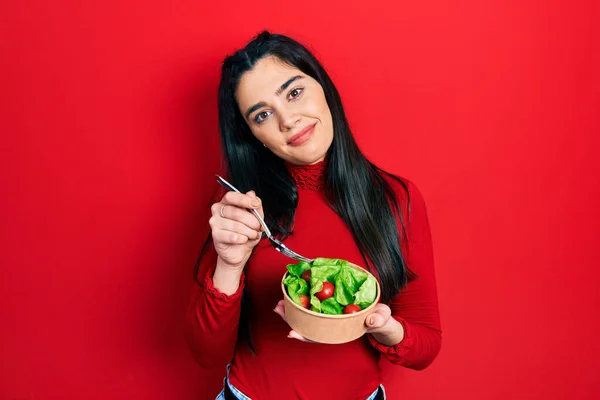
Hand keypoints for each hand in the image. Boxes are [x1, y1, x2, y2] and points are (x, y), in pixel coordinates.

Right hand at [209, 190, 263, 269]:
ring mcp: (214, 222)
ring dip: (249, 232)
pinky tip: (243, 240)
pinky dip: (242, 239)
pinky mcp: (215, 235)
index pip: (231, 196)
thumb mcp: (255, 219)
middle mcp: (218, 210)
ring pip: (235, 225)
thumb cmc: (245, 233)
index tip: (255, 204)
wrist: (239, 251)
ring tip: (252, 235)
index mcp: (226, 203)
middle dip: (251, 221)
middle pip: (235, 211)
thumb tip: (251, 194)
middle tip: (258, 227)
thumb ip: (255, 207)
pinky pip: (232, 236)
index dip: (244, 200)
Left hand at [274, 300, 403, 345]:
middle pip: (308, 324)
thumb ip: (378, 320)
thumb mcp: (382, 319)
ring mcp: (330, 316)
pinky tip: (293, 292)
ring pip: (307, 315)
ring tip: (279, 302)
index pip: (320, 335)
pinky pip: (314, 304)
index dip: (305, 335)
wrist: (383, 317)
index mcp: (340, 331)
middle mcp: (332, 325)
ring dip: (293, 309)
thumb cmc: (381, 320)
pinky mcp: (331, 305)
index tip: (291, 333)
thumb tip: (371, 321)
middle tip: (278, 308)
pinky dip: (303, 298)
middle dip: (292, 318)